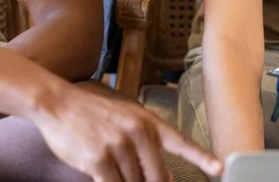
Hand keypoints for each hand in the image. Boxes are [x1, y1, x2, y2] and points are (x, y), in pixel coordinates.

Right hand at [31, 84, 223, 181]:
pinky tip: (104, 177)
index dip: (202, 157)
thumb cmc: (92, 113)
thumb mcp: (126, 118)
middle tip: (137, 178)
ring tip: (112, 167)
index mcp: (147, 121)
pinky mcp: (99, 160)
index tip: (220, 168)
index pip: (180, 142)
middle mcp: (137, 132)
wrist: (58, 103)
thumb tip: (165, 177)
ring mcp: (119, 146)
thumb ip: (147, 142)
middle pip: (157, 177)